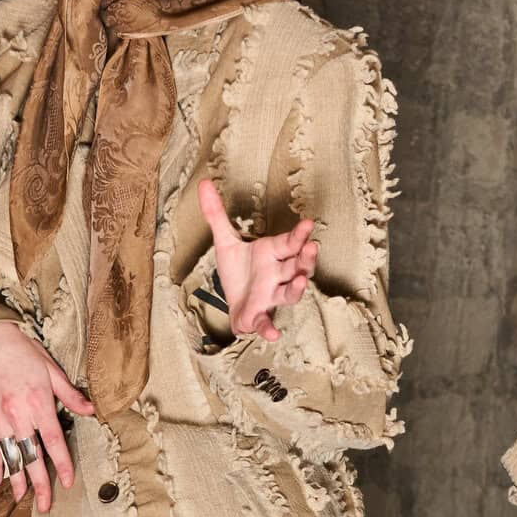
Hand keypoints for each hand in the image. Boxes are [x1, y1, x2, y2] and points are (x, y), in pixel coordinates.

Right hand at [0, 321, 94, 510]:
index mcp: (37, 403)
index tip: (67, 482)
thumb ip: (70, 394)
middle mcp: (17, 415)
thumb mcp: (52, 369)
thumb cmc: (22, 351)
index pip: (53, 441)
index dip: (61, 464)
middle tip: (46, 505)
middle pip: (31, 456)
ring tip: (22, 500)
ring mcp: (0, 419)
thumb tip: (91, 410)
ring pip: (10, 456)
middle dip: (39, 483)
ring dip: (16, 480)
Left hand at [198, 180, 317, 341]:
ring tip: (301, 282)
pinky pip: (266, 323)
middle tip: (312, 248)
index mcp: (272, 254)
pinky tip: (273, 335)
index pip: (289, 243)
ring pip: (289, 293)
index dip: (298, 234)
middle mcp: (277, 275)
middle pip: (297, 267)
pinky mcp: (258, 315)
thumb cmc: (237, 271)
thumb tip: (204, 182)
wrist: (232, 299)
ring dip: (297, 289)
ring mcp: (270, 296)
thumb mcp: (224, 241)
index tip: (307, 224)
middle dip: (306, 259)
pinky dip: (269, 329)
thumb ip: (216, 214)